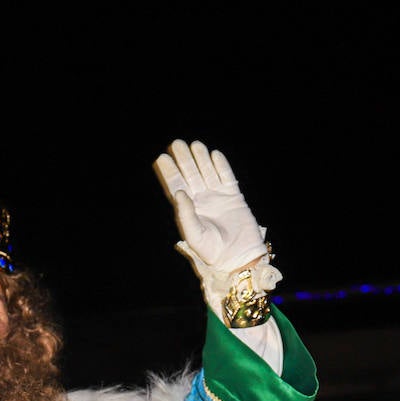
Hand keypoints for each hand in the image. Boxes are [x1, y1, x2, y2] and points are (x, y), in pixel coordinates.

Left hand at [154, 140, 269, 277]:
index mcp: (188, 209)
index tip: (162, 158)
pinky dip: (221, 166)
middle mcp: (201, 200)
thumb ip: (185, 214)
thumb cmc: (212, 251)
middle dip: (184, 160)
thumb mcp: (195, 234)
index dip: (169, 172)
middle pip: (190, 175)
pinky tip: (215, 155)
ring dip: (201, 159)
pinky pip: (227, 177)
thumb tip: (178, 191)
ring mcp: (218, 197)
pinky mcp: (234, 197)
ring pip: (207, 172)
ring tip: (195, 144)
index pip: (176, 186)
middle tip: (177, 143)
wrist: (238, 257)